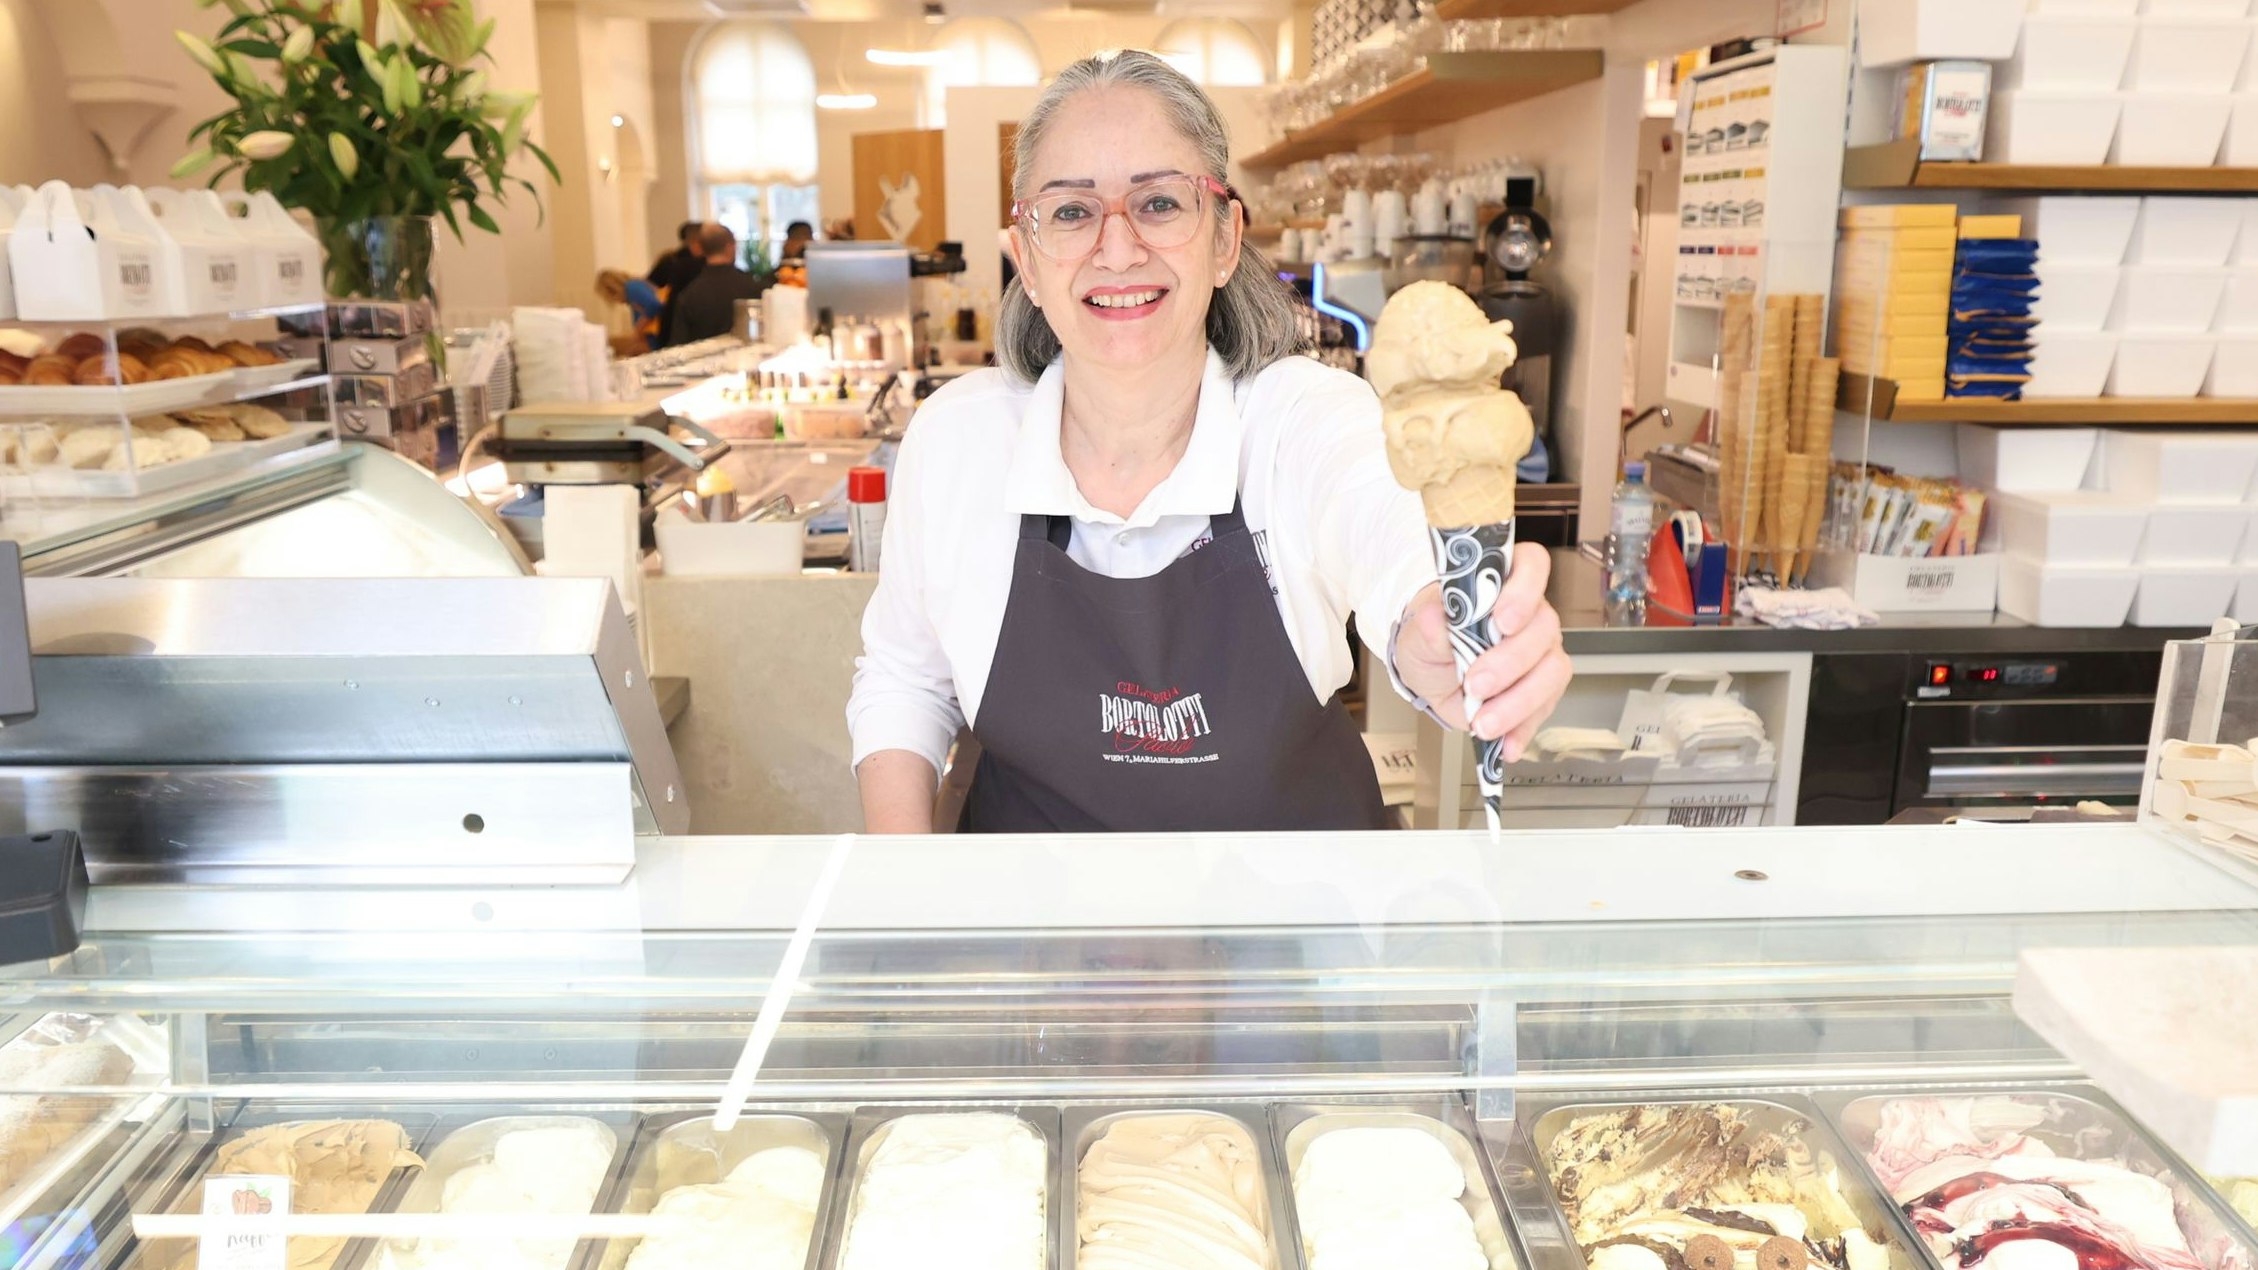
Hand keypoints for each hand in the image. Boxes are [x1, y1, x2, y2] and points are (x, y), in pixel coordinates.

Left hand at [1396, 542, 1570, 762]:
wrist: (1432, 670)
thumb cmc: (1432, 636)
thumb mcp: (1419, 630)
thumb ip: (1429, 624)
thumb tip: (1435, 617)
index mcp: (1504, 583)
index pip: (1532, 566)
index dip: (1524, 591)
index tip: (1502, 620)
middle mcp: (1532, 614)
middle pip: (1543, 628)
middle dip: (1510, 662)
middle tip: (1476, 683)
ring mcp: (1541, 652)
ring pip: (1552, 672)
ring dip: (1518, 702)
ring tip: (1484, 722)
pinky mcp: (1542, 689)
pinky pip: (1545, 708)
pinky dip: (1523, 729)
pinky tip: (1506, 744)